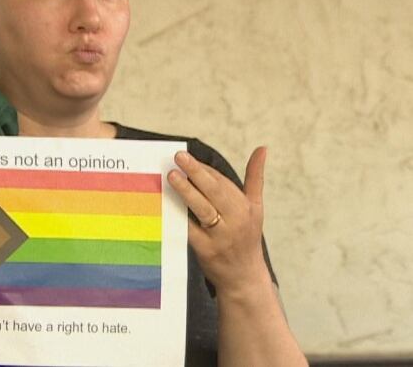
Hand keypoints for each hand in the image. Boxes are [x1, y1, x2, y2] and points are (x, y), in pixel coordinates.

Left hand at [167, 147, 269, 295]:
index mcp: (246, 207)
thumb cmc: (246, 236)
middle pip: (215, 193)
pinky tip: (166, 204)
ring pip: (203, 210)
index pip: (223, 183)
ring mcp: (221, 237)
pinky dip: (179, 217)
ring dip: (187, 192)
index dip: (204, 170)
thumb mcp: (256, 207)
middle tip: (179, 157)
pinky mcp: (206, 251)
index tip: (186, 158)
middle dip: (197, 173)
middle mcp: (236, 221)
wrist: (244, 278)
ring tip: (172, 176)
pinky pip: (190, 230)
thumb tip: (262, 148)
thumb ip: (255, 178)